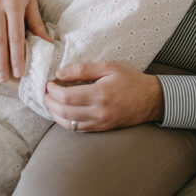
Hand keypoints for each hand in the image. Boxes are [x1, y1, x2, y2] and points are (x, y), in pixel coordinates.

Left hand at [43, 61, 163, 132]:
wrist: (151, 99)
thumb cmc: (130, 79)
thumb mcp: (108, 67)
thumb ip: (83, 69)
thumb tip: (60, 73)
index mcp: (100, 94)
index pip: (66, 96)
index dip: (52, 90)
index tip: (48, 82)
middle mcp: (99, 112)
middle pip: (64, 112)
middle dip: (49, 102)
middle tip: (44, 92)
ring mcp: (100, 123)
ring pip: (68, 124)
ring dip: (54, 114)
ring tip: (49, 102)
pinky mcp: (101, 128)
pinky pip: (78, 129)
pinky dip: (66, 121)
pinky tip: (62, 112)